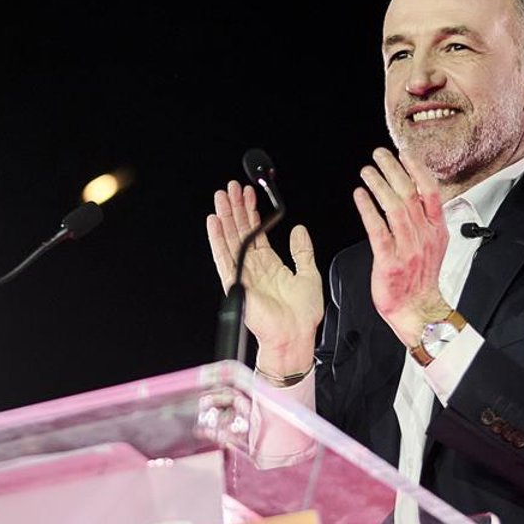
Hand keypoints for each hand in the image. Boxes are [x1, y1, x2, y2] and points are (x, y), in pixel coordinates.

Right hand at [206, 180, 321, 374]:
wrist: (295, 335)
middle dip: (235, 208)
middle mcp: (253, 268)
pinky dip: (217, 239)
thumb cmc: (302, 315)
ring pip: (230, 239)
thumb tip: (299, 230)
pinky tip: (214, 222)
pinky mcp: (235, 283)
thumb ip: (302, 251)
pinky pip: (223, 257)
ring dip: (225, 217)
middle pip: (240, 231)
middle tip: (231, 188)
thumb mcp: (309, 274)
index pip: (256, 232)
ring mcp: (243, 274)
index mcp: (269, 265)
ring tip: (221, 197)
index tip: (248, 194)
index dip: (251, 212)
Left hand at [352, 148, 451, 345]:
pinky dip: (368, 210)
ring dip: (379, 185)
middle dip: (394, 170)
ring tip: (367, 171)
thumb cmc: (421, 278)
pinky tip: (360, 196)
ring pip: (394, 208)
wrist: (418, 310)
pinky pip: (378, 230)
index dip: (417, 170)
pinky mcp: (390, 261)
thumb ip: (427, 219)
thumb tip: (417, 193)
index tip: (404, 153)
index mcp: (437, 230)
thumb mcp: (433, 244)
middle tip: (379, 154)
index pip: (430, 192)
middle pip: (410, 194)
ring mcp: (408, 248)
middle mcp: (424, 236)